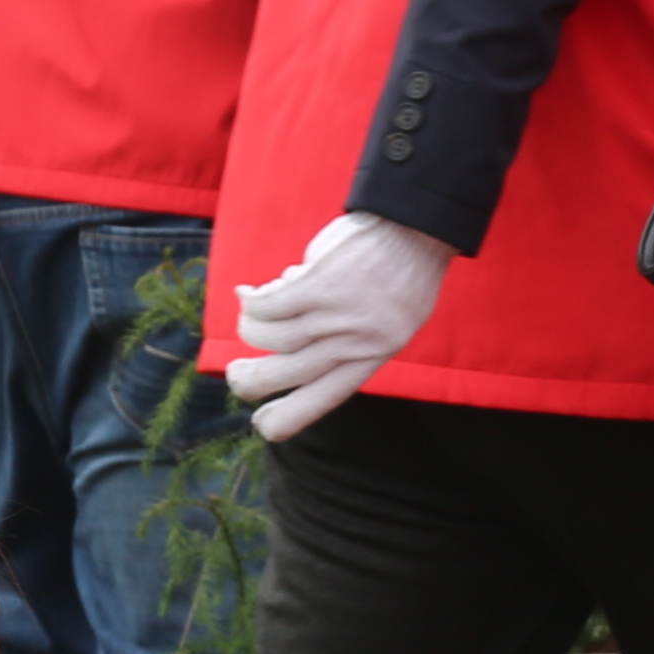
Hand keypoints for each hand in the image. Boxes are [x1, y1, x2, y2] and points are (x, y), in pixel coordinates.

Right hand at [220, 212, 455, 440]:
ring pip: (271, 338)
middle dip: (251, 382)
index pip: (324, 398)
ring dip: (251, 330)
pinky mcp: (318, 285)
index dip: (288, 418)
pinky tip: (247, 294)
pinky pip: (270, 304)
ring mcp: (334, 314)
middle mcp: (352, 342)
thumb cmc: (404, 274)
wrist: (417, 227)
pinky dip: (252, 301)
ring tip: (250, 317)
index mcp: (372, 358)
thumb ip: (351, 343)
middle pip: (286, 374)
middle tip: (236, 376)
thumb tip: (296, 349)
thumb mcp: (393, 323)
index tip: (264, 426)